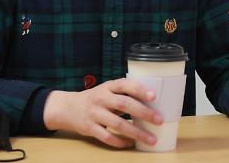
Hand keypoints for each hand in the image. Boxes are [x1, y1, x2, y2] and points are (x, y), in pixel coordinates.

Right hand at [43, 78, 163, 147]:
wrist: (69, 108)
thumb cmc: (96, 98)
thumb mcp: (107, 90)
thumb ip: (124, 93)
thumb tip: (151, 102)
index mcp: (108, 86)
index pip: (125, 84)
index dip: (139, 89)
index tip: (153, 96)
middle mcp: (101, 98)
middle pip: (124, 104)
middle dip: (143, 112)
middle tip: (159, 120)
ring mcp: (94, 114)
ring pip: (118, 124)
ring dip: (136, 132)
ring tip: (151, 139)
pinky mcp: (90, 128)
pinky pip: (107, 137)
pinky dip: (120, 142)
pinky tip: (131, 144)